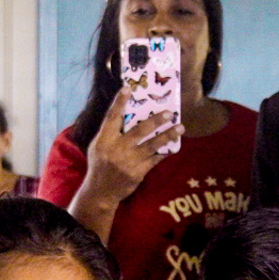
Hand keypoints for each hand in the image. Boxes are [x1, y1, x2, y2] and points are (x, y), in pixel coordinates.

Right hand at [80, 87, 179, 208]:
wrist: (101, 191)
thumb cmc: (100, 164)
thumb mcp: (98, 146)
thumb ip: (110, 132)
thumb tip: (125, 113)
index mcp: (104, 140)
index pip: (112, 117)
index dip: (119, 102)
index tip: (127, 88)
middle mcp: (117, 149)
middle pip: (139, 131)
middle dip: (156, 121)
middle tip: (169, 112)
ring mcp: (129, 161)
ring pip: (152, 145)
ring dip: (168, 135)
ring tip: (181, 127)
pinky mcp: (138, 172)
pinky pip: (155, 159)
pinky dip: (165, 152)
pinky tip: (175, 145)